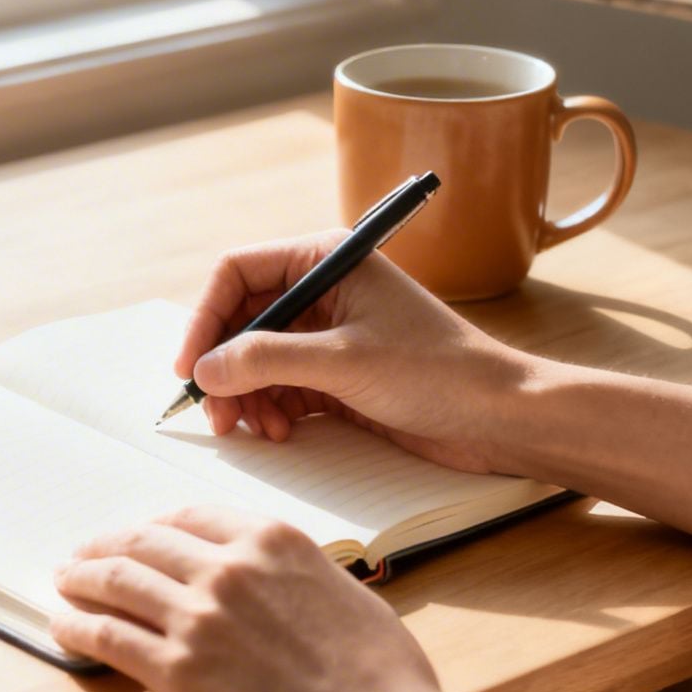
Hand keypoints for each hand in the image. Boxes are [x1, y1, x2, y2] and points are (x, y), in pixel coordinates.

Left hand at [52, 506, 445, 691]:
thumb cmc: (380, 673)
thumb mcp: (341, 590)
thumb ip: (295, 575)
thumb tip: (275, 583)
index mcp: (271, 540)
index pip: (190, 516)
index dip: (154, 525)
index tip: (138, 535)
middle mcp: (227, 567)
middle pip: (143, 543)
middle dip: (105, 546)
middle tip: (82, 555)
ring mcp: (197, 617)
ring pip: (117, 582)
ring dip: (82, 579)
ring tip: (64, 583)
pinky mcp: (178, 671)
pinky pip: (111, 638)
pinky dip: (79, 628)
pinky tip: (65, 627)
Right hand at [175, 231, 534, 473]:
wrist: (502, 417)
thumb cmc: (438, 372)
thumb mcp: (343, 362)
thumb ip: (266, 361)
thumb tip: (204, 370)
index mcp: (326, 259)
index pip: (238, 272)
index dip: (204, 318)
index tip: (190, 367)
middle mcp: (324, 289)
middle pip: (242, 320)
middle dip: (224, 367)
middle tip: (216, 414)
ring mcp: (330, 333)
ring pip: (257, 358)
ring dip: (246, 395)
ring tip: (253, 429)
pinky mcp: (339, 374)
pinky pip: (282, 386)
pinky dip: (271, 409)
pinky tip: (279, 431)